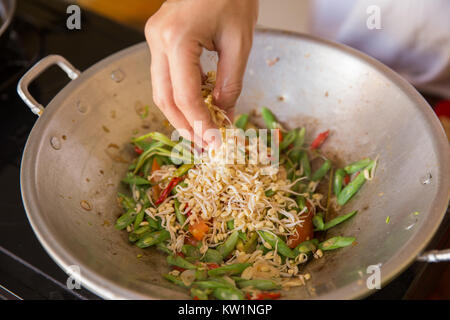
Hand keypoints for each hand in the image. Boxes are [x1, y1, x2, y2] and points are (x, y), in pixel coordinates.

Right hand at [145, 0, 257, 145]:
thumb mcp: (239, 42)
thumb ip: (231, 83)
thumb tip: (225, 114)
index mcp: (177, 39)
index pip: (185, 96)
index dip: (200, 124)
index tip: (215, 143)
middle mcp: (158, 40)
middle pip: (164, 98)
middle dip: (185, 126)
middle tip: (205, 145)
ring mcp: (155, 38)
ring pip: (161, 90)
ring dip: (180, 114)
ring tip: (202, 132)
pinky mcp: (159, 38)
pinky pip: (165, 76)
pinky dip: (180, 96)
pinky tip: (197, 107)